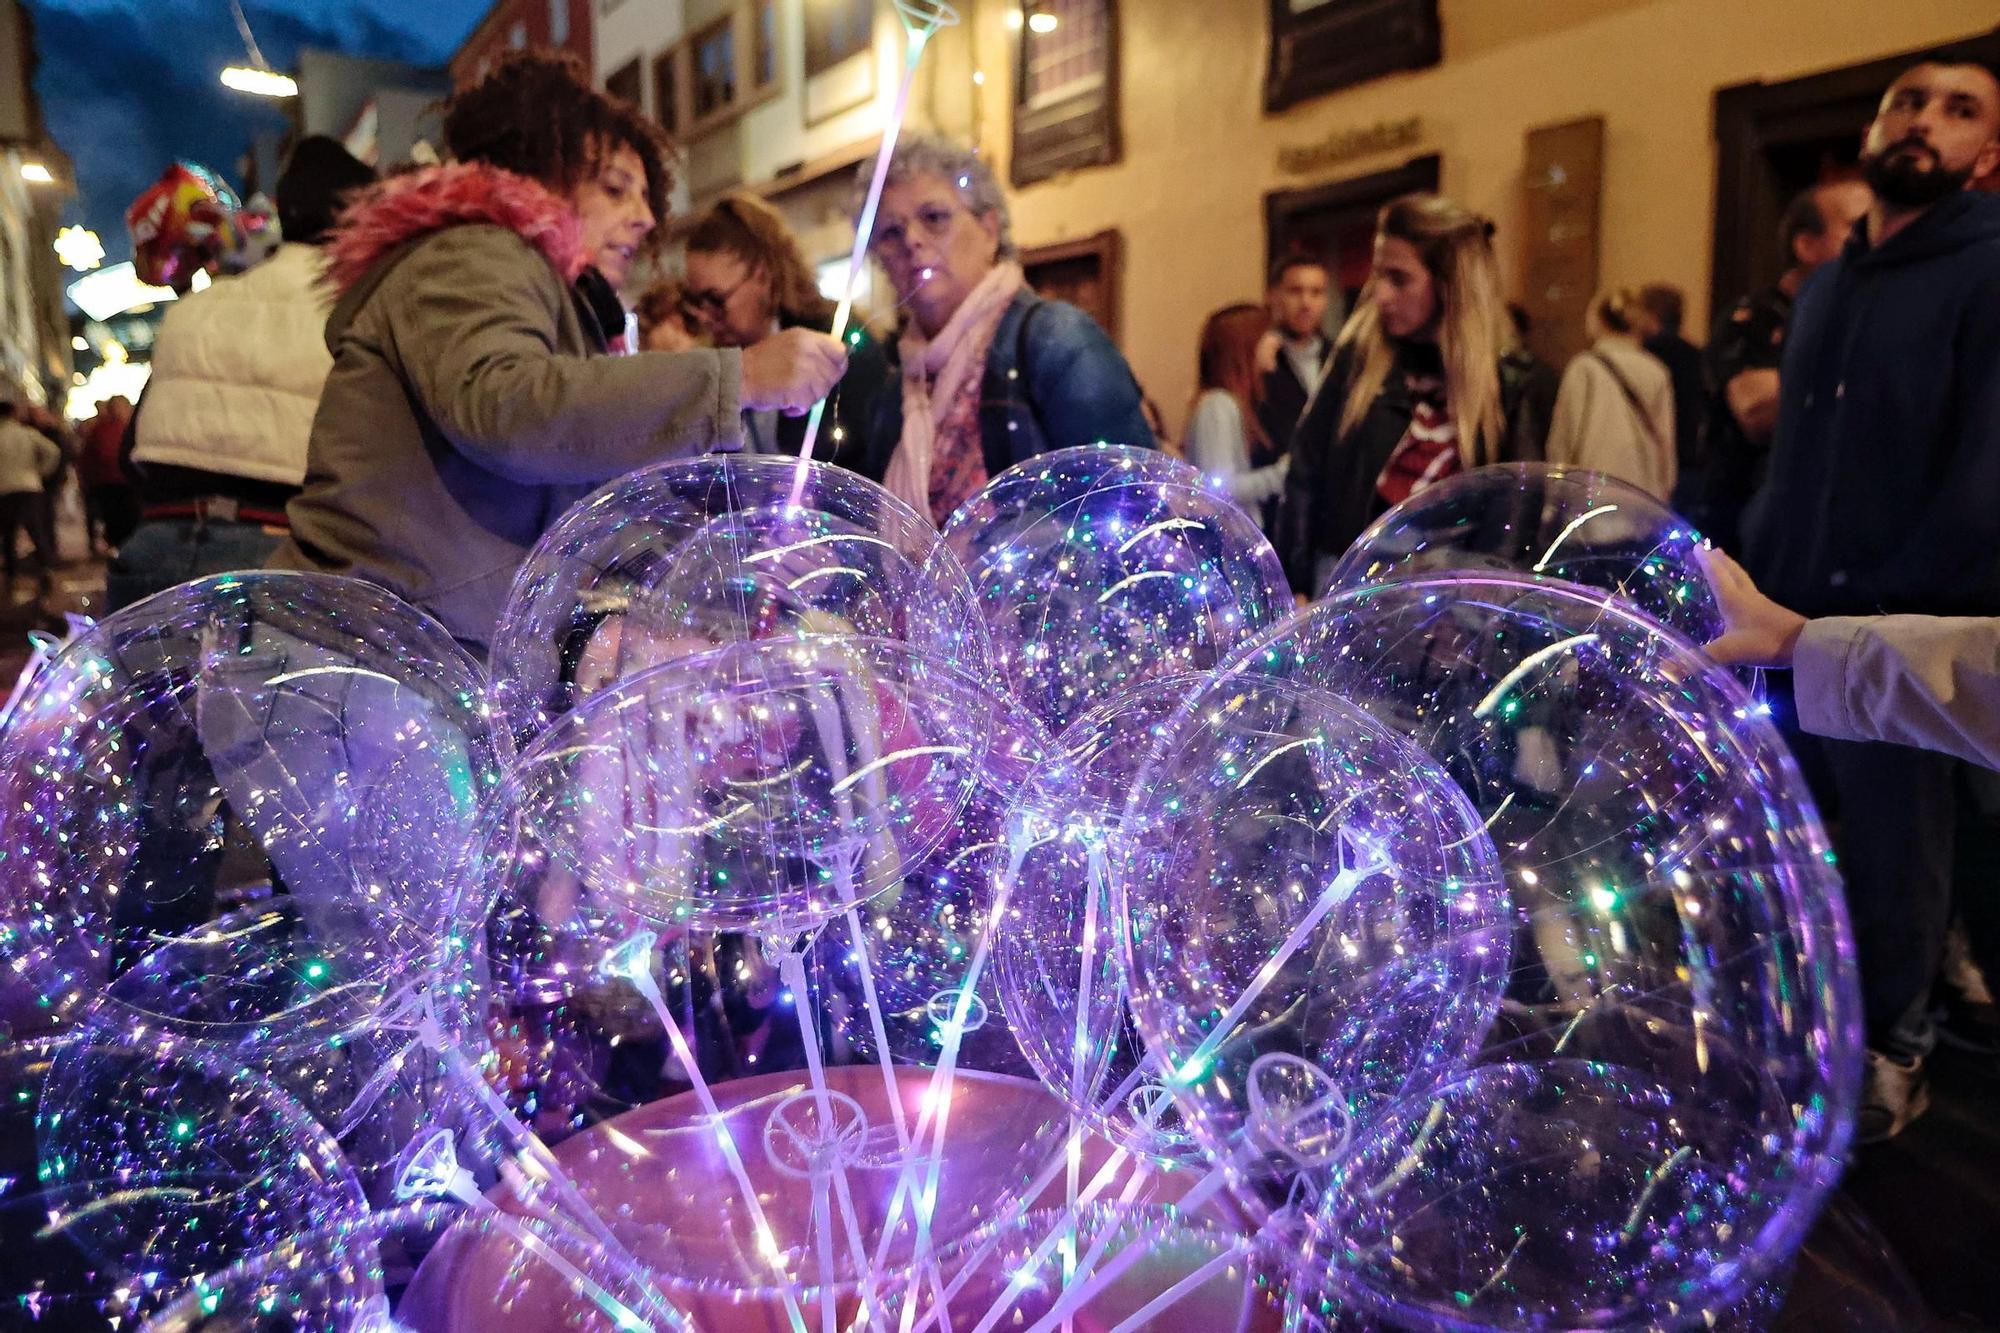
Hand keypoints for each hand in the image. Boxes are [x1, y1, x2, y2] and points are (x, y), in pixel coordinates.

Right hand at [739, 328, 847, 414]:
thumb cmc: (760, 363)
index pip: (840, 350)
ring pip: (822, 391)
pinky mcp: (798, 388)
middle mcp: (808, 350)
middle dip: (822, 385)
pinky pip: (809, 405)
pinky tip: (785, 403)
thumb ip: (811, 350)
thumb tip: (835, 363)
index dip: (837, 365)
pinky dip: (798, 408)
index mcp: (806, 337)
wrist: (739, 376)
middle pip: (834, 374)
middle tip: (804, 389)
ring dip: (809, 398)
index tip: (828, 374)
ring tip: (790, 394)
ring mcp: (804, 369)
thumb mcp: (787, 344)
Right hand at [1696, 545, 1806, 666]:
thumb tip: (1665, 669)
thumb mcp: (1729, 652)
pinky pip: (1752, 594)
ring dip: (1732, 571)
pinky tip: (1743, 596)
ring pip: (1744, 581)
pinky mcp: (1771, 614)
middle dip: (1720, 561)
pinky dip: (1742, 587)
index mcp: (1734, 601)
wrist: (1805, 645)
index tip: (1698, 547)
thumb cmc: (1765, 643)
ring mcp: (1761, 604)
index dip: (1706, 562)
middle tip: (1712, 549)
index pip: (1717, 576)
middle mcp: (1747, 598)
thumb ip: (1699, 659)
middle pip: (1733, 573)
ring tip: (1726, 565)